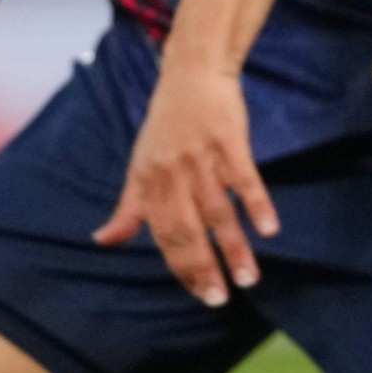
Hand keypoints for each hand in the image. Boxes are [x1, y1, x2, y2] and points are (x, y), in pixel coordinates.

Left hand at [92, 59, 276, 306]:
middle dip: (204, 268)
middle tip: (220, 298)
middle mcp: (173, 175)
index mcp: (150, 183)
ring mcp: (202, 159)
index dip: (181, 268)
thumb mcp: (140, 166)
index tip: (201, 293)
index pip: (164, 236)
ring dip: (235, 248)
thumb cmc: (165, 125)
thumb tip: (102, 241)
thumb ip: (128, 208)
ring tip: (249, 279)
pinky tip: (269, 230)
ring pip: (219, 212)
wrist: (191, 74)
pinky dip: (257, 205)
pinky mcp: (229, 142)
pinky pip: (244, 180)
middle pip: (188, 230)